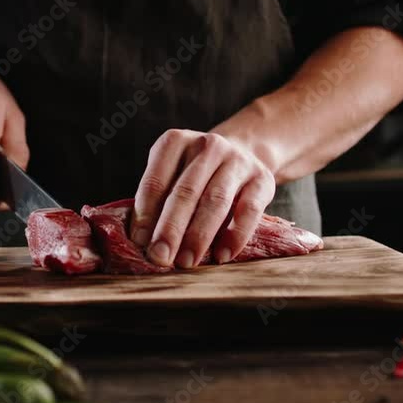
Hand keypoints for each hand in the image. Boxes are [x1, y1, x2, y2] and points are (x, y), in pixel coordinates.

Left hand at [130, 129, 275, 267]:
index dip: (146, 213)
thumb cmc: (195, 174)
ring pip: (216, 201)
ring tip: (186, 261)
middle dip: (170, 228)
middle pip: (186, 191)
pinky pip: (249, 210)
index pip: (156, 180)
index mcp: (175, 142)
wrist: (243, 153)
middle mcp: (208, 146)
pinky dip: (235, 236)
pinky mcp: (262, 179)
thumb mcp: (172, 175)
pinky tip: (221, 255)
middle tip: (160, 257)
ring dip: (199, 235)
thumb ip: (156, 202)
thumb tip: (142, 241)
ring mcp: (238, 160)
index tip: (140, 242)